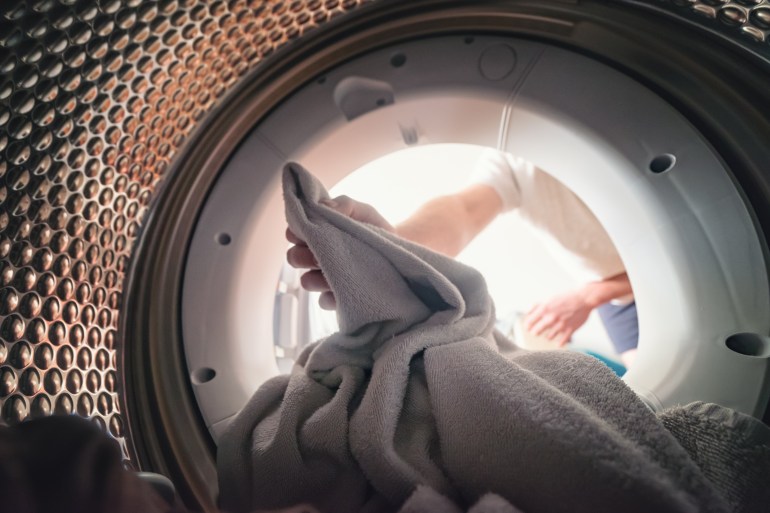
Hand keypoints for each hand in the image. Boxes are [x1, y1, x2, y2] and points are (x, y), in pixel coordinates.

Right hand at [285, 195, 393, 309]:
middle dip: (304, 255)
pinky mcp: (337, 299)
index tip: (309, 231)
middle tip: (322, 253)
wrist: (399, 252)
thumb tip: (322, 207)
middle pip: (294, 258)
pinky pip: (324, 301)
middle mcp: (317, 256)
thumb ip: (343, 205)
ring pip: (306, 281)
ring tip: (339, 270)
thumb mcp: (362, 211)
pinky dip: (332, 296)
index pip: (293, 233)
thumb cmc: (376, 229)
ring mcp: (325, 279)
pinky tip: (348, 288)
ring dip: (317, 277)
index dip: (297, 232)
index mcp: (318, 234)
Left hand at [523, 290, 593, 345]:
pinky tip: (559, 340)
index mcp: (544, 309)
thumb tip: (527, 313)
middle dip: (535, 332)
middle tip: (536, 332)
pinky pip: (561, 342)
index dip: (527, 326)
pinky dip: (559, 342)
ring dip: (548, 336)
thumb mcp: (549, 298)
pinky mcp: (570, 330)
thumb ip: (536, 306)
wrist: (583, 299)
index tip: (528, 327)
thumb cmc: (566, 298)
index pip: (529, 322)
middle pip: (536, 332)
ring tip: (550, 333)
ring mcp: (560, 325)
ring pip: (548, 338)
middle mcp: (551, 318)